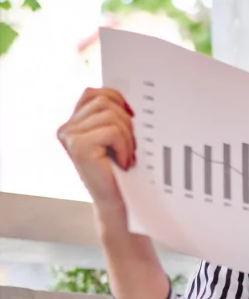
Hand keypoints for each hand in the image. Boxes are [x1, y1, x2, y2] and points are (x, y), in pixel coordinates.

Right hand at [57, 88, 135, 214]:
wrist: (118, 205)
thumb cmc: (122, 173)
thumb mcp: (116, 139)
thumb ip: (113, 116)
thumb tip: (129, 98)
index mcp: (74, 124)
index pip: (94, 93)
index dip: (117, 99)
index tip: (132, 116)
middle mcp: (67, 128)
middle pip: (104, 101)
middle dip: (126, 121)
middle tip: (131, 146)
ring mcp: (70, 136)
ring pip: (110, 114)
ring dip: (127, 136)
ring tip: (127, 156)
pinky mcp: (79, 146)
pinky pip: (112, 130)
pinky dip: (125, 145)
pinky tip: (124, 162)